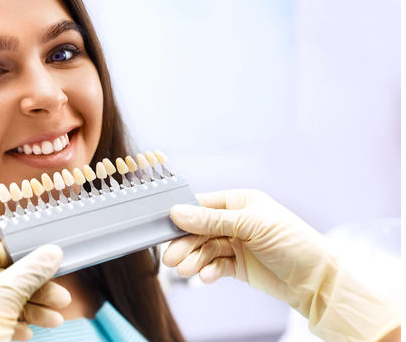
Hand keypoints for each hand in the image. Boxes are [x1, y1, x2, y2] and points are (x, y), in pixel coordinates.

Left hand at [0, 241, 70, 341]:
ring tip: (53, 318)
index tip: (47, 264)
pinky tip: (29, 332)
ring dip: (32, 309)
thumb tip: (49, 255)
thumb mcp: (3, 299)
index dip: (23, 259)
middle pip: (3, 280)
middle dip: (35, 290)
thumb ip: (29, 273)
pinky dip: (16, 325)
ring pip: (3, 303)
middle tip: (58, 296)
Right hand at [163, 189, 399, 340]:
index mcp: (239, 202)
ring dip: (194, 260)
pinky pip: (214, 265)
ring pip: (204, 250)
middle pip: (199, 230)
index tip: (166, 227)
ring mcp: (236, 244)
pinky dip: (208, 271)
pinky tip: (206, 277)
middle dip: (186, 244)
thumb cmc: (292, 242)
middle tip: (172, 259)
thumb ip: (212, 220)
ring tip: (187, 271)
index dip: (183, 216)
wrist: (315, 279)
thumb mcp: (251, 225)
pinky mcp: (237, 265)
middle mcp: (235, 221)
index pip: (202, 205)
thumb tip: (178, 212)